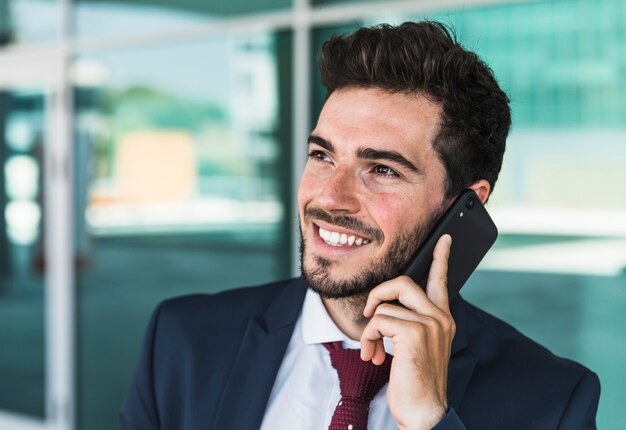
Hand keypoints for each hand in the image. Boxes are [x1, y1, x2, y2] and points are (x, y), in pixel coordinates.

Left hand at [361, 234, 454, 429]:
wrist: (424, 412)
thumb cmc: (416, 381)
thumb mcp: (416, 348)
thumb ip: (409, 324)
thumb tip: (384, 310)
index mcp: (442, 319)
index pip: (441, 281)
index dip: (441, 258)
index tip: (444, 239)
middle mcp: (440, 318)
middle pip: (403, 282)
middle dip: (378, 293)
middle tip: (370, 313)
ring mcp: (429, 324)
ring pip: (385, 306)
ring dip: (370, 331)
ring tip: (373, 350)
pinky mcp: (415, 333)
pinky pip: (379, 321)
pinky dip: (369, 339)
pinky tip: (376, 357)